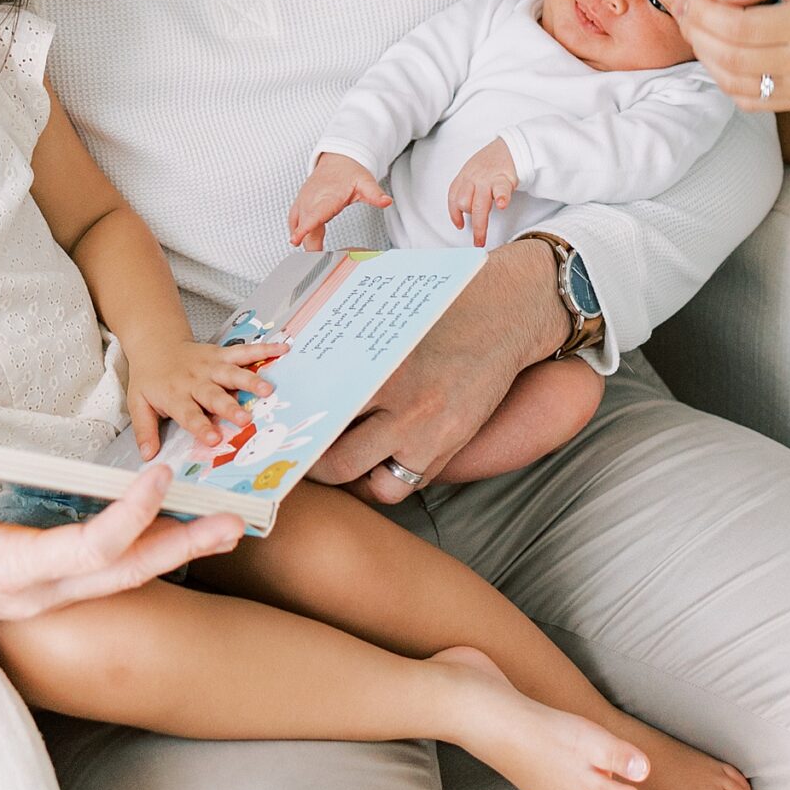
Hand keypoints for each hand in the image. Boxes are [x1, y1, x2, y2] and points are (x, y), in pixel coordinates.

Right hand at [0, 459, 246, 618]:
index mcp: (4, 569)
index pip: (87, 549)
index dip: (130, 516)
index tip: (160, 475)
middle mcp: (32, 593)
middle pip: (122, 573)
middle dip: (180, 546)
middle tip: (234, 524)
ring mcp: (39, 595)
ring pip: (119, 578)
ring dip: (172, 551)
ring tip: (223, 528)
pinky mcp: (41, 585)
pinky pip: (102, 573)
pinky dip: (143, 550)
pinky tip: (171, 530)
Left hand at [124, 332, 287, 456]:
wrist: (155, 343)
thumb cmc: (150, 377)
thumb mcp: (138, 403)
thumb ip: (145, 430)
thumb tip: (149, 455)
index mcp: (175, 395)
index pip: (188, 414)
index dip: (201, 426)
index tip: (213, 439)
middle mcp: (195, 381)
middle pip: (214, 395)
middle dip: (230, 407)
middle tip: (245, 420)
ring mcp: (210, 366)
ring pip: (232, 373)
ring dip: (250, 380)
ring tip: (267, 390)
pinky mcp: (221, 354)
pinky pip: (244, 352)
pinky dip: (263, 350)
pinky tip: (281, 350)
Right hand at [288, 152, 390, 250]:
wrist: (337, 160)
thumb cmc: (350, 172)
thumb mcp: (365, 182)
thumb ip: (375, 194)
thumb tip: (386, 202)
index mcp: (326, 197)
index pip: (313, 215)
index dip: (304, 229)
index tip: (295, 240)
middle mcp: (311, 200)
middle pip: (305, 228)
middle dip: (309, 246)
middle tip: (320, 263)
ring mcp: (303, 203)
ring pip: (297, 227)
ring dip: (303, 241)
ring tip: (312, 259)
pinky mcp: (300, 205)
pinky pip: (294, 222)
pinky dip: (298, 233)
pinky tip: (304, 242)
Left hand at [310, 236, 566, 504]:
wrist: (507, 312)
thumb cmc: (448, 304)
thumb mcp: (392, 310)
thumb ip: (350, 327)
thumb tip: (300, 327)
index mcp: (383, 371)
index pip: (324, 413)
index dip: (297, 429)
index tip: (282, 429)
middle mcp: (407, 410)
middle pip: (340, 463)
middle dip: (315, 465)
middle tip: (303, 452)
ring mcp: (432, 435)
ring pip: (377, 486)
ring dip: (355, 480)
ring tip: (342, 462)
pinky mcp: (452, 446)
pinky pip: (410, 482)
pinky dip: (391, 478)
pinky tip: (379, 459)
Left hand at [447, 137, 518, 246]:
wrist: (510, 147)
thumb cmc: (490, 164)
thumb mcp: (472, 172)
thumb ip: (466, 189)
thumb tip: (463, 212)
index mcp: (464, 177)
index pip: (453, 197)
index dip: (454, 213)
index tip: (459, 225)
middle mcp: (473, 179)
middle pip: (464, 204)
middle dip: (471, 226)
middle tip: (477, 241)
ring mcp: (488, 179)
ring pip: (479, 204)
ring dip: (480, 224)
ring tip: (481, 238)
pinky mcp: (504, 179)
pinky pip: (501, 190)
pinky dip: (501, 198)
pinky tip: (502, 205)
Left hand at [674, 0, 789, 112]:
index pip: (740, 27)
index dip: (702, 13)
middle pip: (731, 57)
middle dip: (695, 33)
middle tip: (680, 10)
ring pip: (733, 83)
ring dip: (704, 56)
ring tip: (694, 29)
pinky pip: (747, 100)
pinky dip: (722, 78)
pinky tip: (717, 52)